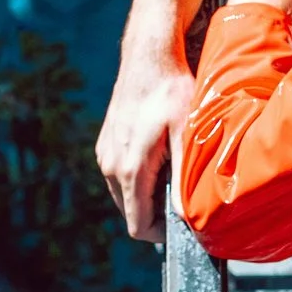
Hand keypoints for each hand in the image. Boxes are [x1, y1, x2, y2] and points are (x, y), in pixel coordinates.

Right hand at [97, 49, 195, 242]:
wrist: (148, 57)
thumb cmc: (171, 90)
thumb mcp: (186, 132)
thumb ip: (184, 176)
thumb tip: (186, 215)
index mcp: (129, 168)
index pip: (137, 225)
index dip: (161, 234)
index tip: (184, 225)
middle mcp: (110, 165)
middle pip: (131, 213)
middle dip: (156, 214)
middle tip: (184, 195)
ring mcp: (104, 154)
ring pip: (124, 195)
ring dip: (147, 195)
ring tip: (173, 174)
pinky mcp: (104, 145)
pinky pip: (119, 177)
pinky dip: (138, 179)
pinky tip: (159, 158)